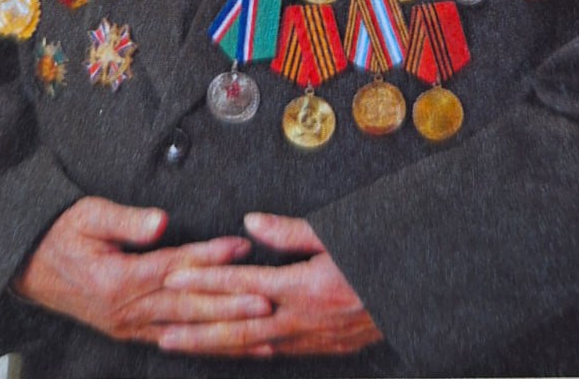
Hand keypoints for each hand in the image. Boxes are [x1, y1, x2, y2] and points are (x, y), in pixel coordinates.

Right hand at [12, 196, 271, 345]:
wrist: (29, 267)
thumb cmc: (61, 235)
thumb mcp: (88, 215)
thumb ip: (126, 221)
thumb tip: (160, 222)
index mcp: (118, 280)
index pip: (174, 267)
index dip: (209, 257)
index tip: (241, 246)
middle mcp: (127, 311)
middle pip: (188, 307)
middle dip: (230, 304)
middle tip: (267, 299)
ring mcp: (130, 326)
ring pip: (187, 331)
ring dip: (227, 332)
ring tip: (264, 332)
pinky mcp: (132, 332)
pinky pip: (176, 341)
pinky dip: (207, 345)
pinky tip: (234, 347)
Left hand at [157, 212, 383, 357]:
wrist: (419, 291)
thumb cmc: (379, 253)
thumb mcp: (338, 232)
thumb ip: (290, 231)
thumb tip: (250, 225)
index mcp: (305, 286)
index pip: (242, 283)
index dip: (205, 280)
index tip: (175, 276)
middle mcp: (304, 319)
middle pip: (237, 326)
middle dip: (195, 329)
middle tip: (160, 329)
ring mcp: (312, 339)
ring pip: (250, 346)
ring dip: (212, 346)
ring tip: (179, 344)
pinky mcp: (323, 349)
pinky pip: (274, 353)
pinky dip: (245, 353)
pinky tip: (227, 353)